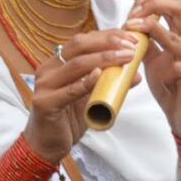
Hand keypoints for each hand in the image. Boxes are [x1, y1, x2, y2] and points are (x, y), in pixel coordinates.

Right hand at [24, 29, 141, 163]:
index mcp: (57, 62)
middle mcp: (48, 69)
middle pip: (79, 45)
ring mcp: (44, 85)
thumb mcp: (92, 97)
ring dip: (104, 59)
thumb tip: (136, 74)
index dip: (107, 35)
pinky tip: (99, 75)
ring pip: (76, 64)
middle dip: (108, 42)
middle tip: (131, 46)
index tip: (130, 37)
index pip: (83, 40)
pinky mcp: (44, 103)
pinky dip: (85, 82)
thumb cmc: (69, 118)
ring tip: (125, 58)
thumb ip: (109, 83)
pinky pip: (68, 90)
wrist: (47, 146)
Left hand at [124, 0, 180, 143]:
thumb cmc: (173, 90)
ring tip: (134, 47)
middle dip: (152, 8)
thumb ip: (148, 45)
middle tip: (132, 18)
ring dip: (151, 41)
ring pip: (175, 39)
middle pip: (179, 9)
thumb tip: (130, 26)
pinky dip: (166, 73)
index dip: (153, 1)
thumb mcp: (155, 64)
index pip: (174, 6)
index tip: (133, 9)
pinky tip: (163, 82)